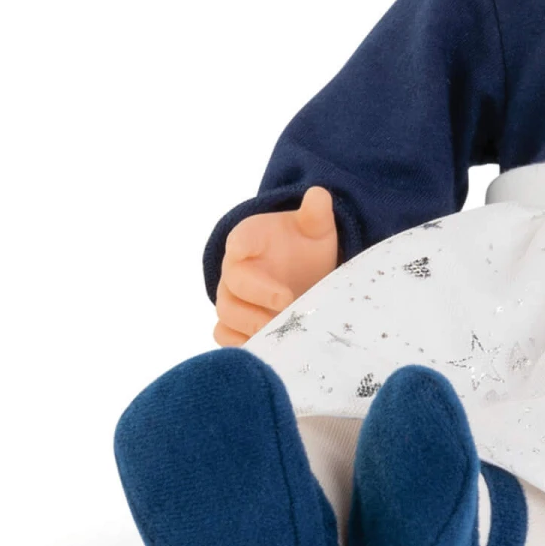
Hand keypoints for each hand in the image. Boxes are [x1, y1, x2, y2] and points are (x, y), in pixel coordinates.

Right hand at [213, 186, 338, 346]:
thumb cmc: (304, 243)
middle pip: (232, 288)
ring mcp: (232, 297)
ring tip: (281, 333)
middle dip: (257, 301)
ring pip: (227, 316)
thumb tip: (318, 195)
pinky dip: (242, 344)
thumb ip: (316, 212)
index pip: (239, 242)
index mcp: (249, 238)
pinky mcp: (234, 322)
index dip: (247, 255)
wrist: (303, 268)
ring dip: (251, 327)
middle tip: (287, 308)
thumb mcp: (315, 227)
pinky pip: (226, 336)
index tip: (271, 279)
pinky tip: (269, 350)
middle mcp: (233, 269)